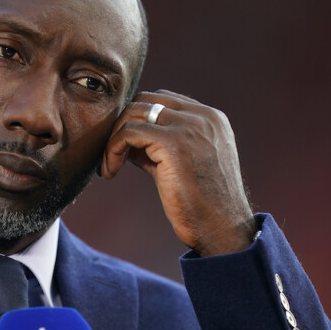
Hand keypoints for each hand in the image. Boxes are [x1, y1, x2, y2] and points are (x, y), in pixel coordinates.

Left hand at [100, 90, 255, 256]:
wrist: (221, 229)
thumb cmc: (202, 204)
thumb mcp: (182, 165)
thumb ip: (160, 146)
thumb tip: (126, 138)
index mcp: (211, 118)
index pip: (163, 100)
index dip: (138, 120)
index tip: (126, 149)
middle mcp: (203, 117)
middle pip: (145, 100)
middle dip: (123, 124)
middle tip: (111, 154)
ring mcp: (190, 127)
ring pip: (134, 113)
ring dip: (113, 138)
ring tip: (109, 166)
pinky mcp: (174, 143)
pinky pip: (128, 132)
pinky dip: (112, 149)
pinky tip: (110, 172)